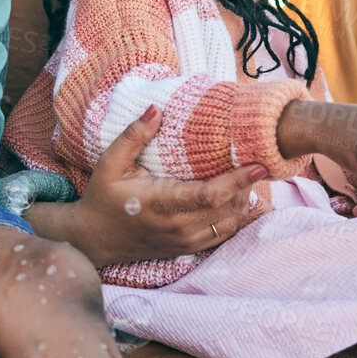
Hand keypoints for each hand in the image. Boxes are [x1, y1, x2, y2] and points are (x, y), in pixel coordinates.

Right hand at [64, 105, 268, 267]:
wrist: (95, 238)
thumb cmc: (104, 196)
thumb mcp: (109, 163)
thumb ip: (132, 136)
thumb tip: (156, 109)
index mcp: (161, 203)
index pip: (208, 195)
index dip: (237, 181)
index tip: (259, 165)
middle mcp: (178, 226)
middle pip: (228, 209)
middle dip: (248, 187)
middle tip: (261, 161)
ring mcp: (185, 241)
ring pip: (230, 224)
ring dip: (245, 202)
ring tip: (253, 177)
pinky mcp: (188, 248)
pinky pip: (223, 235)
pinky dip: (239, 218)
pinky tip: (245, 200)